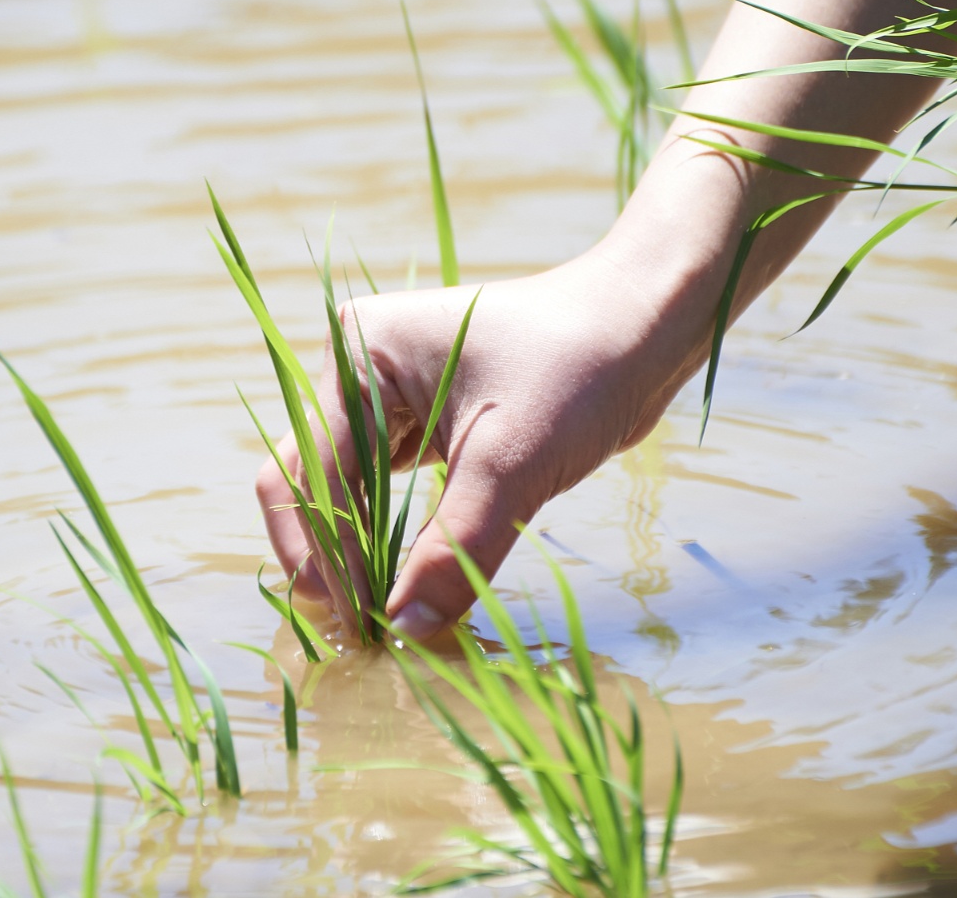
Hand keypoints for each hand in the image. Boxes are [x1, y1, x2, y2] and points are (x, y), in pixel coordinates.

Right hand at [253, 258, 695, 642]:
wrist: (643, 326)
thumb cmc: (577, 370)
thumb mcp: (511, 463)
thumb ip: (453, 549)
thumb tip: (405, 629)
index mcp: (360, 354)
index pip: (315, 472)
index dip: (328, 551)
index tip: (358, 621)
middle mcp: (359, 371)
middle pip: (312, 479)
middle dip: (326, 555)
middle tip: (352, 630)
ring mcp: (387, 397)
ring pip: (343, 489)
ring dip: (353, 550)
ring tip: (371, 619)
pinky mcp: (421, 422)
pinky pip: (381, 487)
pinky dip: (386, 535)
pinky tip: (399, 583)